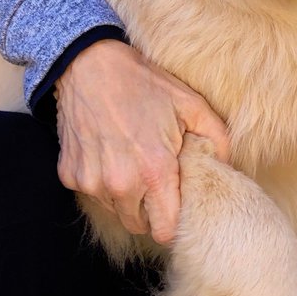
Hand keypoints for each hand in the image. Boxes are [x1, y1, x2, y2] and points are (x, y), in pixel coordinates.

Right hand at [54, 38, 229, 244]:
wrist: (89, 65)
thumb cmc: (144, 84)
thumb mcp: (192, 104)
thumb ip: (218, 139)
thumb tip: (227, 166)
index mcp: (153, 171)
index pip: (165, 230)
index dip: (175, 221)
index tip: (178, 204)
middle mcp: (119, 184)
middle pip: (140, 225)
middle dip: (151, 210)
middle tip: (158, 179)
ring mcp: (91, 182)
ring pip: (116, 210)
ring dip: (127, 196)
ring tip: (134, 160)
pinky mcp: (69, 175)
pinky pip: (94, 193)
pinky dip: (103, 181)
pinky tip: (111, 153)